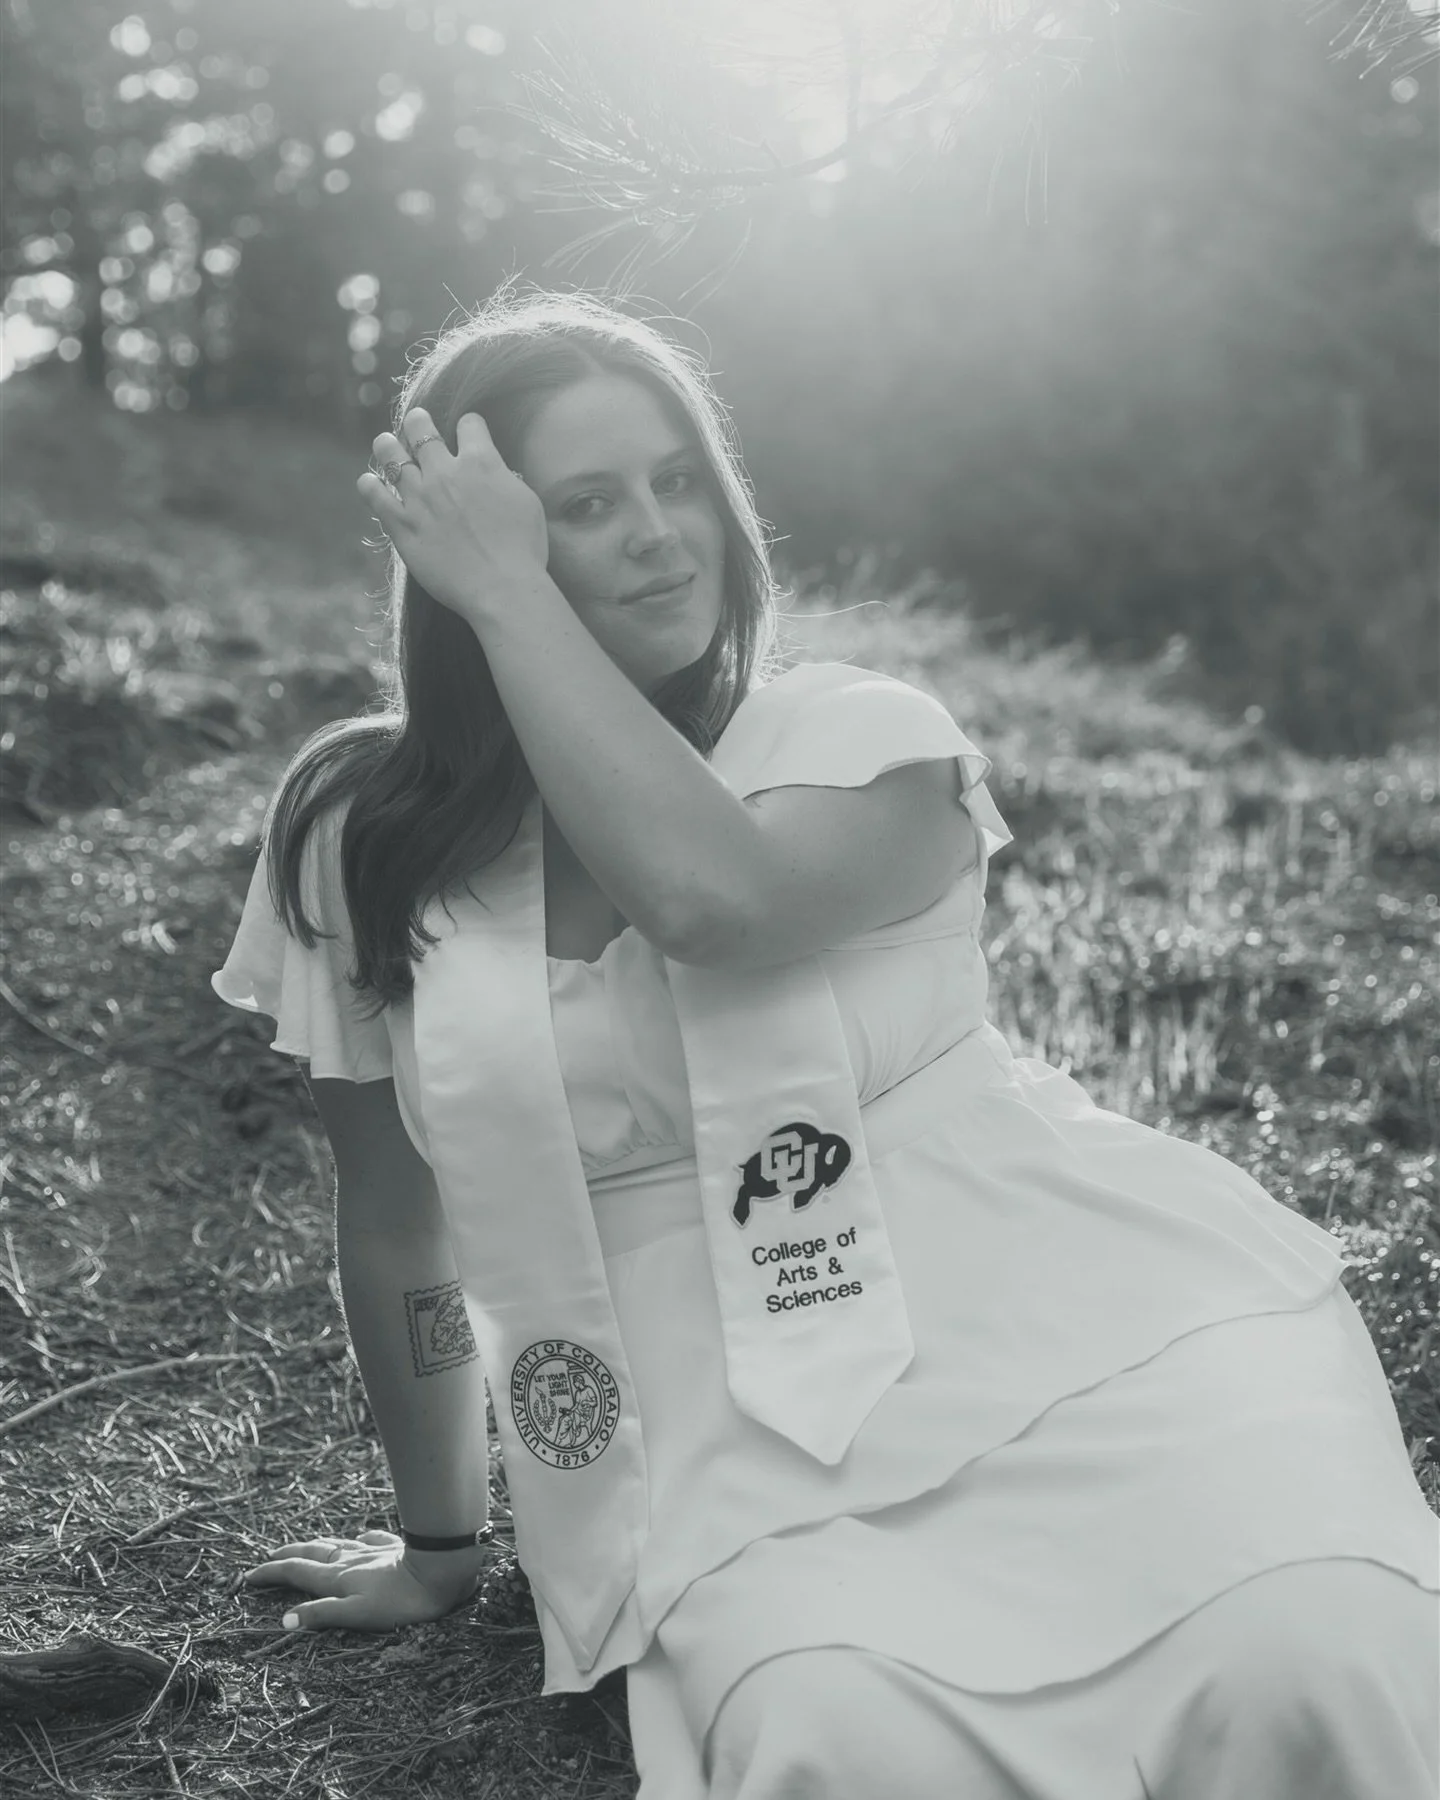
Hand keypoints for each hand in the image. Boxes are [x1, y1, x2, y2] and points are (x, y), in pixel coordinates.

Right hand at [243, 1527, 487, 1631]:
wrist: (441, 1570)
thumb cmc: (400, 1600)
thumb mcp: (357, 1614)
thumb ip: (322, 1614)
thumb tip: (285, 1619)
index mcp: (338, 1578)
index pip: (296, 1573)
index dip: (272, 1573)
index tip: (249, 1576)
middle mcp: (351, 1560)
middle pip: (312, 1554)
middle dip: (287, 1556)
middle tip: (268, 1557)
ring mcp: (373, 1552)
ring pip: (337, 1545)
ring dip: (316, 1547)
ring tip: (304, 1547)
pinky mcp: (395, 1548)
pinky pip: (371, 1540)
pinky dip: (358, 1540)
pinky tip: (360, 1538)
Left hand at [358, 407, 549, 625]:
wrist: (502, 588)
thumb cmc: (523, 550)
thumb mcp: (526, 502)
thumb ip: (504, 479)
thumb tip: (493, 473)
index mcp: (481, 462)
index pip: (469, 424)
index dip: (470, 426)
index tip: (469, 434)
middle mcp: (445, 472)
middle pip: (421, 429)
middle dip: (419, 423)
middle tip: (417, 425)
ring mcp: (419, 497)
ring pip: (391, 455)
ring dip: (388, 446)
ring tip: (386, 444)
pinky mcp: (402, 525)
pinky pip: (375, 497)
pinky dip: (369, 485)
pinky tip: (369, 482)